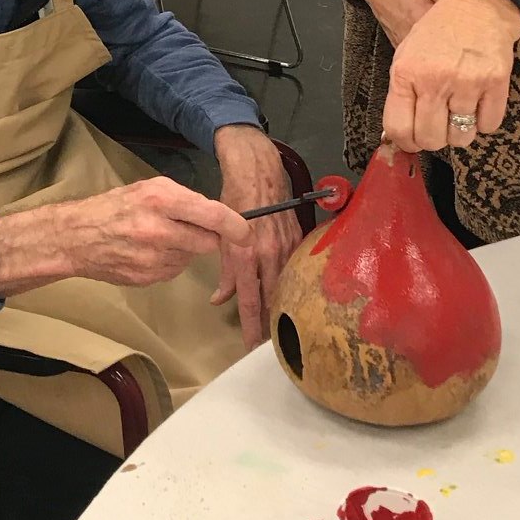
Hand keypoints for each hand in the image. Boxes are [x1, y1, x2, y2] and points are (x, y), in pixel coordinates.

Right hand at [0, 177, 251, 299]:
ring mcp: (154, 259)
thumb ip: (184, 200)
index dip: (237, 226)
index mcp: (161, 199)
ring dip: (184, 249)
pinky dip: (168, 262)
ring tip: (157, 237)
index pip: (214, 216)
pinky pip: (174, 270)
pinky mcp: (149, 279)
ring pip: (191, 257)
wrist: (76, 237)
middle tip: (192, 228)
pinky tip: (146, 252)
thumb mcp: (149, 188)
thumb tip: (219, 216)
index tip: (248, 231)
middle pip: (208, 242)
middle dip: (208, 237)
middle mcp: (160, 230)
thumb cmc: (115, 206)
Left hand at [214, 123, 299, 347]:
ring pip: (287, 286)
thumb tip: (220, 299)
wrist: (257, 171)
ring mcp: (288, 246)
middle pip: (273, 299)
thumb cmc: (234, 200)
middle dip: (271, 325)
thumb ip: (225, 271)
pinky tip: (293, 298)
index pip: (251, 300)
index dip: (251, 326)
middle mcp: (270, 253)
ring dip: (283, 308)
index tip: (250, 348)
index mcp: (247, 254)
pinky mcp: (300, 239)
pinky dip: (293, 285)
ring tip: (280, 330)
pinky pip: (297, 269)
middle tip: (268, 347)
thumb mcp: (219, 235)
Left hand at [382, 0, 519, 152]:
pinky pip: (488, 125)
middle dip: (435, 139)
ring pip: (461, 138)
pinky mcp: (495, 82)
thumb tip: (396, 136)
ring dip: (461, 132)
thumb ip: (401, 94)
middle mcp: (434, 80)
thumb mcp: (407, 54)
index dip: (407, 143)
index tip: (414, 141)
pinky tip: (479, 102)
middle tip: (440, 125)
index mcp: (406, 73)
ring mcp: (466, 82)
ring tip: (460, 111)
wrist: (479, 5)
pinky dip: (484, 121)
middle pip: (431, 139)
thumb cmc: (440, 30)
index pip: (399, 129)